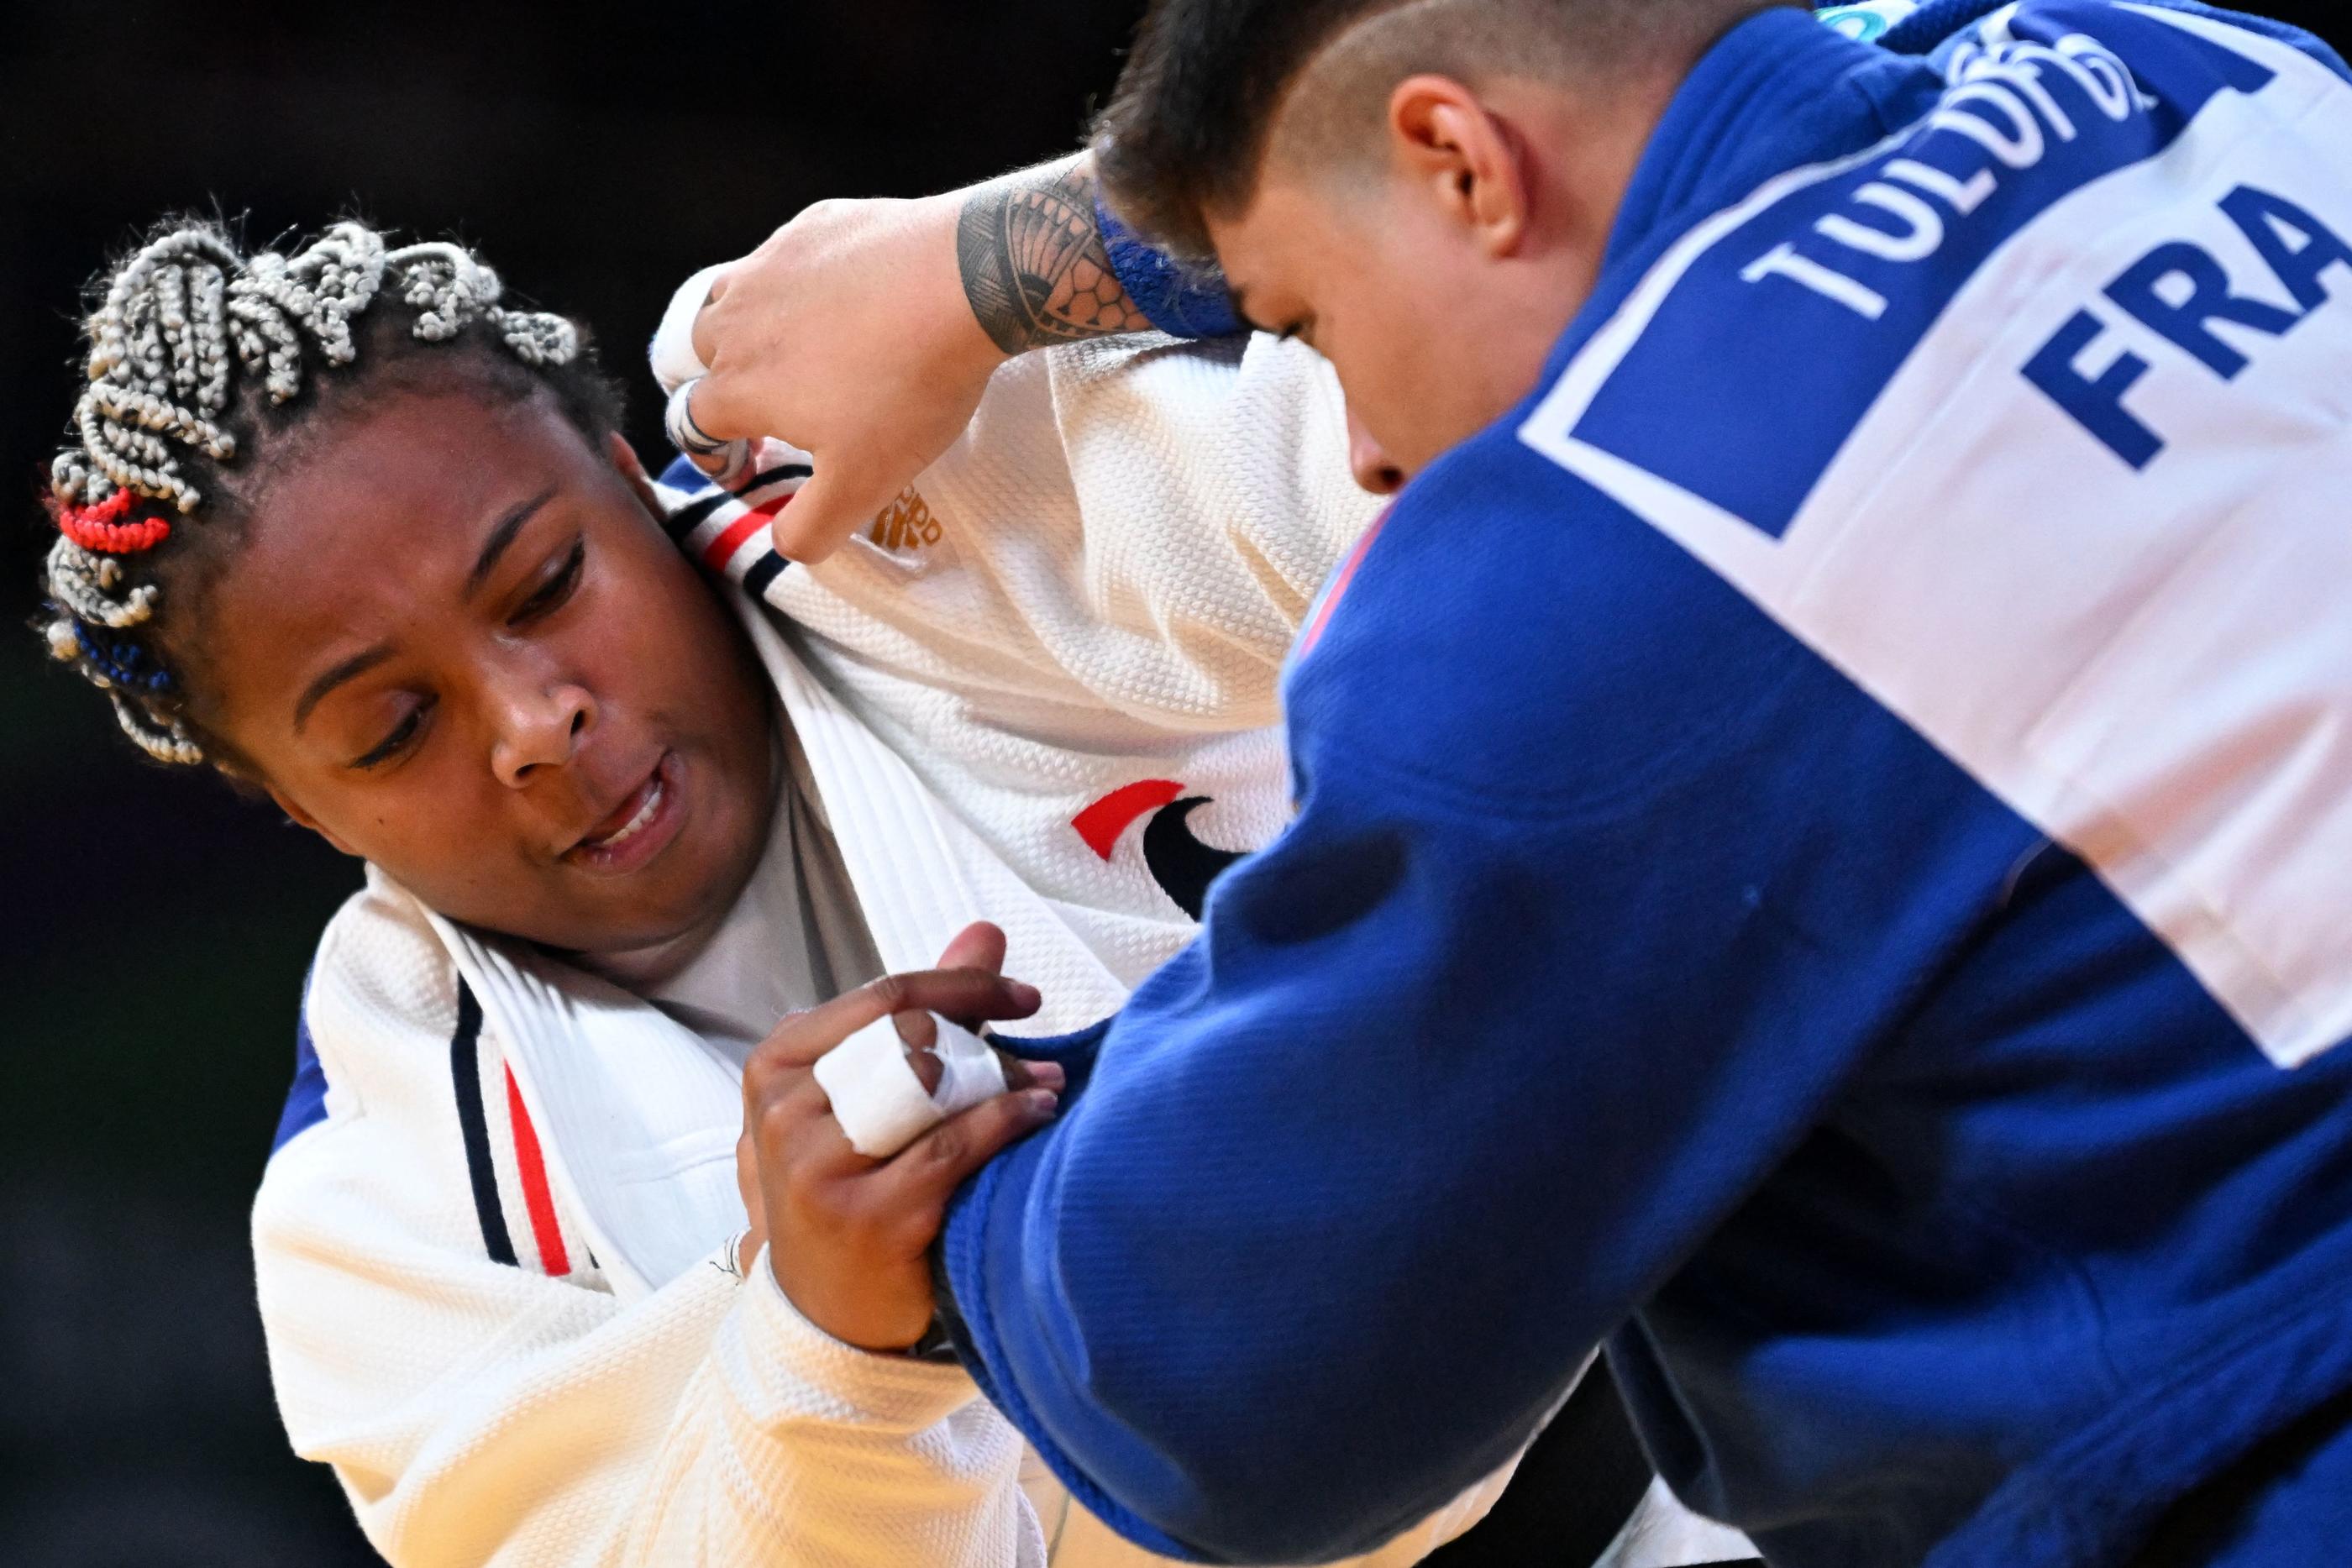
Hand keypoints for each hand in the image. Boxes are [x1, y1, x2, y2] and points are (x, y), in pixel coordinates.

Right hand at [686, 194, 1006, 563]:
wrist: (963, 283)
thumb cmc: (906, 390)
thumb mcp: (862, 484)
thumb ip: (810, 528)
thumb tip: (781, 543)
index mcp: (736, 385)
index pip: (692, 424)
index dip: (715, 455)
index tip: (747, 467)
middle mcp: (735, 317)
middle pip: (701, 354)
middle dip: (723, 385)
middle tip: (770, 407)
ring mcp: (772, 262)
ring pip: (732, 297)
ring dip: (749, 328)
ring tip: (796, 350)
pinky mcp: (815, 224)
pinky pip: (789, 256)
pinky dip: (803, 282)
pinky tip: (849, 298)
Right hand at [735, 923, 1063, 1350]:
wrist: (821, 1310)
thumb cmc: (849, 1183)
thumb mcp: (864, 1092)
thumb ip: (924, 1012)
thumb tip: (986, 931)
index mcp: (776, 1066)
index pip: (884, 998)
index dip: (963, 985)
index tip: (1021, 994)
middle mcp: (785, 1112)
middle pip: (909, 1039)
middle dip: (986, 1030)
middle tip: (1039, 1036)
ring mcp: (818, 1167)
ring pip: (932, 1091)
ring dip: (1005, 1077)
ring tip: (1047, 1076)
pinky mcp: (865, 1217)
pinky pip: (954, 1149)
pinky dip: (1007, 1121)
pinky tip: (1039, 1112)